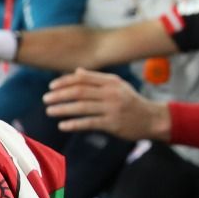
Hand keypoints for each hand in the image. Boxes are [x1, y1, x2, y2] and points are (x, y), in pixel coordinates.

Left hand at [43, 69, 169, 140]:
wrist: (152, 119)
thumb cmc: (131, 102)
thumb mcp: (117, 86)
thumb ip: (97, 79)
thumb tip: (76, 72)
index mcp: (110, 82)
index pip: (82, 79)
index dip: (64, 82)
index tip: (51, 86)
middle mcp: (111, 93)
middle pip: (79, 92)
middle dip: (60, 94)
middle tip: (46, 99)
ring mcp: (112, 108)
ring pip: (82, 107)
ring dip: (63, 109)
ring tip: (49, 111)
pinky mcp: (112, 124)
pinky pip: (89, 123)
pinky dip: (74, 124)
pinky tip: (62, 125)